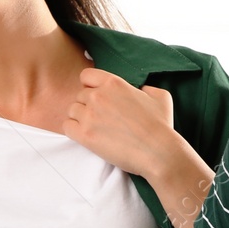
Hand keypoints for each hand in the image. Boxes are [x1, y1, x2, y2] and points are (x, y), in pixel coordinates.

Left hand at [63, 68, 178, 176]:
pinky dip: (73, 131)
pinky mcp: (84, 135)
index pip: (86, 76)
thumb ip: (147, 88)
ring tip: (95, 129)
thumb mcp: (161, 97)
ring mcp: (89, 115)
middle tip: (101, 119)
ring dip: (80, 118)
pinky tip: (87, 136)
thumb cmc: (161, 126)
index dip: (91, 86)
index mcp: (113, 83)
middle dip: (88, 105)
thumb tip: (141, 90)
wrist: (158, 152)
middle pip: (79, 95)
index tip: (98, 97)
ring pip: (72, 111)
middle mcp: (98, 96)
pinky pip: (67, 127)